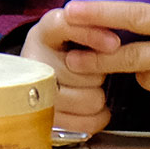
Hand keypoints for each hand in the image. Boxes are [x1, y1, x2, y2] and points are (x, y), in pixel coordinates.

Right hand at [24, 9, 112, 136]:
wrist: (44, 75)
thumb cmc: (72, 49)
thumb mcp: (81, 29)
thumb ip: (96, 28)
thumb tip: (114, 45)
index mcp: (46, 30)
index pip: (63, 26)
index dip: (90, 35)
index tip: (114, 43)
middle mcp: (34, 58)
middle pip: (84, 69)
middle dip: (99, 72)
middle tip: (92, 70)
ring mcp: (36, 92)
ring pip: (89, 98)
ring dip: (99, 95)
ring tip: (90, 87)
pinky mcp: (45, 119)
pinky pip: (85, 122)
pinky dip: (98, 117)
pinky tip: (93, 108)